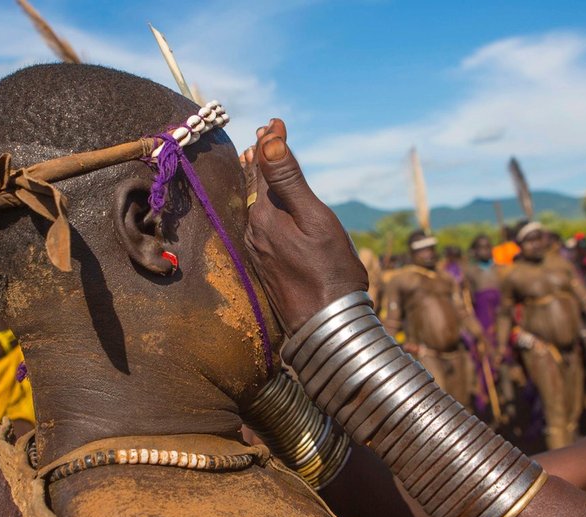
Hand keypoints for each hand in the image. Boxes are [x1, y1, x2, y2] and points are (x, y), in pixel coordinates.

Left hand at [243, 119, 367, 335]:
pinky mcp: (266, 266)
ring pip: (256, 206)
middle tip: (266, 134)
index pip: (263, 168)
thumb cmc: (330, 271)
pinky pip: (261, 225)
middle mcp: (254, 232)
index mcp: (265, 216)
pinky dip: (265, 205)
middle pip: (255, 186)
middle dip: (261, 158)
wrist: (327, 325)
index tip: (275, 121)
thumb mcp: (316, 219)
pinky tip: (269, 206)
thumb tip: (268, 142)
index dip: (269, 142)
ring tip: (260, 161)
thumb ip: (290, 181)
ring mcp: (258, 251)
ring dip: (260, 181)